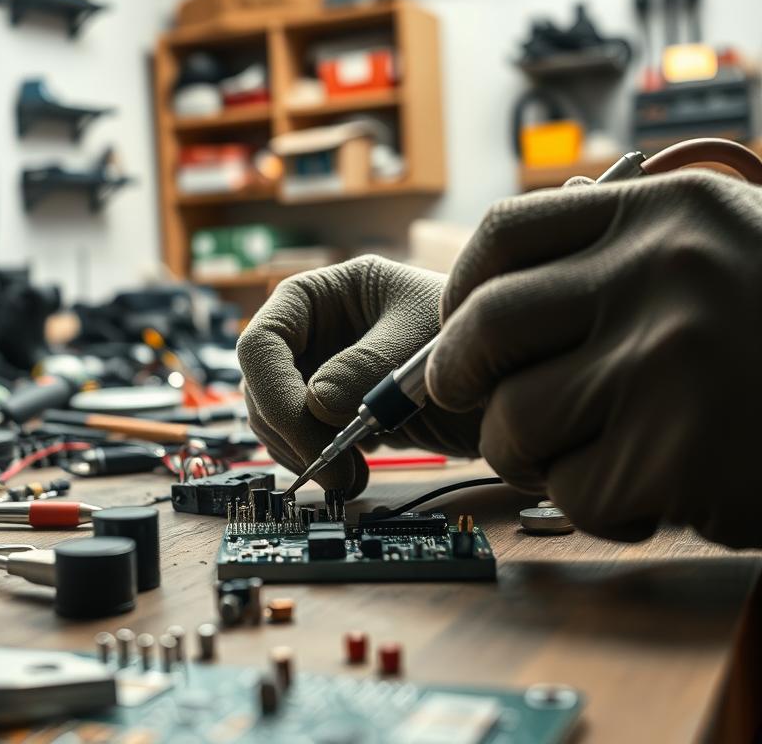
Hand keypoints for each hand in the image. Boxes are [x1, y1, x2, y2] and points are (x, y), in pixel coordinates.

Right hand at [238, 255, 481, 497]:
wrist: (512, 376)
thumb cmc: (475, 336)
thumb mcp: (423, 343)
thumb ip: (368, 367)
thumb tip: (316, 403)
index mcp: (326, 295)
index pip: (263, 340)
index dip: (271, 388)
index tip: (305, 430)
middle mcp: (316, 332)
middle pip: (261, 385)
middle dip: (289, 431)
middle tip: (332, 468)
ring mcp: (324, 373)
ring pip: (275, 419)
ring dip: (302, 453)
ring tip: (351, 477)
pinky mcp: (338, 411)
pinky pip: (304, 440)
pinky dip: (319, 463)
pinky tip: (356, 472)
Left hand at [427, 170, 761, 546]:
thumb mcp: (711, 255)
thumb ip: (605, 266)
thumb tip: (476, 311)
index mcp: (663, 213)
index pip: (503, 235)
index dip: (461, 291)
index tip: (459, 331)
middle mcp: (663, 274)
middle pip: (483, 329)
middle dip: (460, 380)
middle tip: (477, 404)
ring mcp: (671, 363)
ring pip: (514, 422)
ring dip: (531, 452)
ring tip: (591, 452)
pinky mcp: (683, 455)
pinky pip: (574, 491)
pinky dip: (597, 503)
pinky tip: (655, 489)